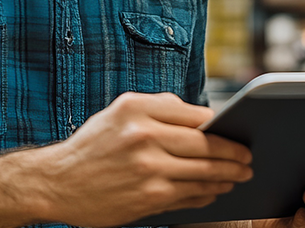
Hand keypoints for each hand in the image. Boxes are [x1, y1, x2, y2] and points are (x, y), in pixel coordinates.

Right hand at [33, 92, 253, 227]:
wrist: (56, 182)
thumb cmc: (91, 146)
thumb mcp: (118, 113)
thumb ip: (157, 108)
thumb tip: (200, 116)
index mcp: (137, 108)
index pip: (194, 114)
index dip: (220, 124)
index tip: (235, 130)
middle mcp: (143, 135)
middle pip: (205, 144)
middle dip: (233, 153)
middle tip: (247, 157)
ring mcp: (148, 168)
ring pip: (202, 171)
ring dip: (226, 175)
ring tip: (239, 175)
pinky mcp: (148, 196)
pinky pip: (189, 194)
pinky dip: (206, 193)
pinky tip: (214, 191)